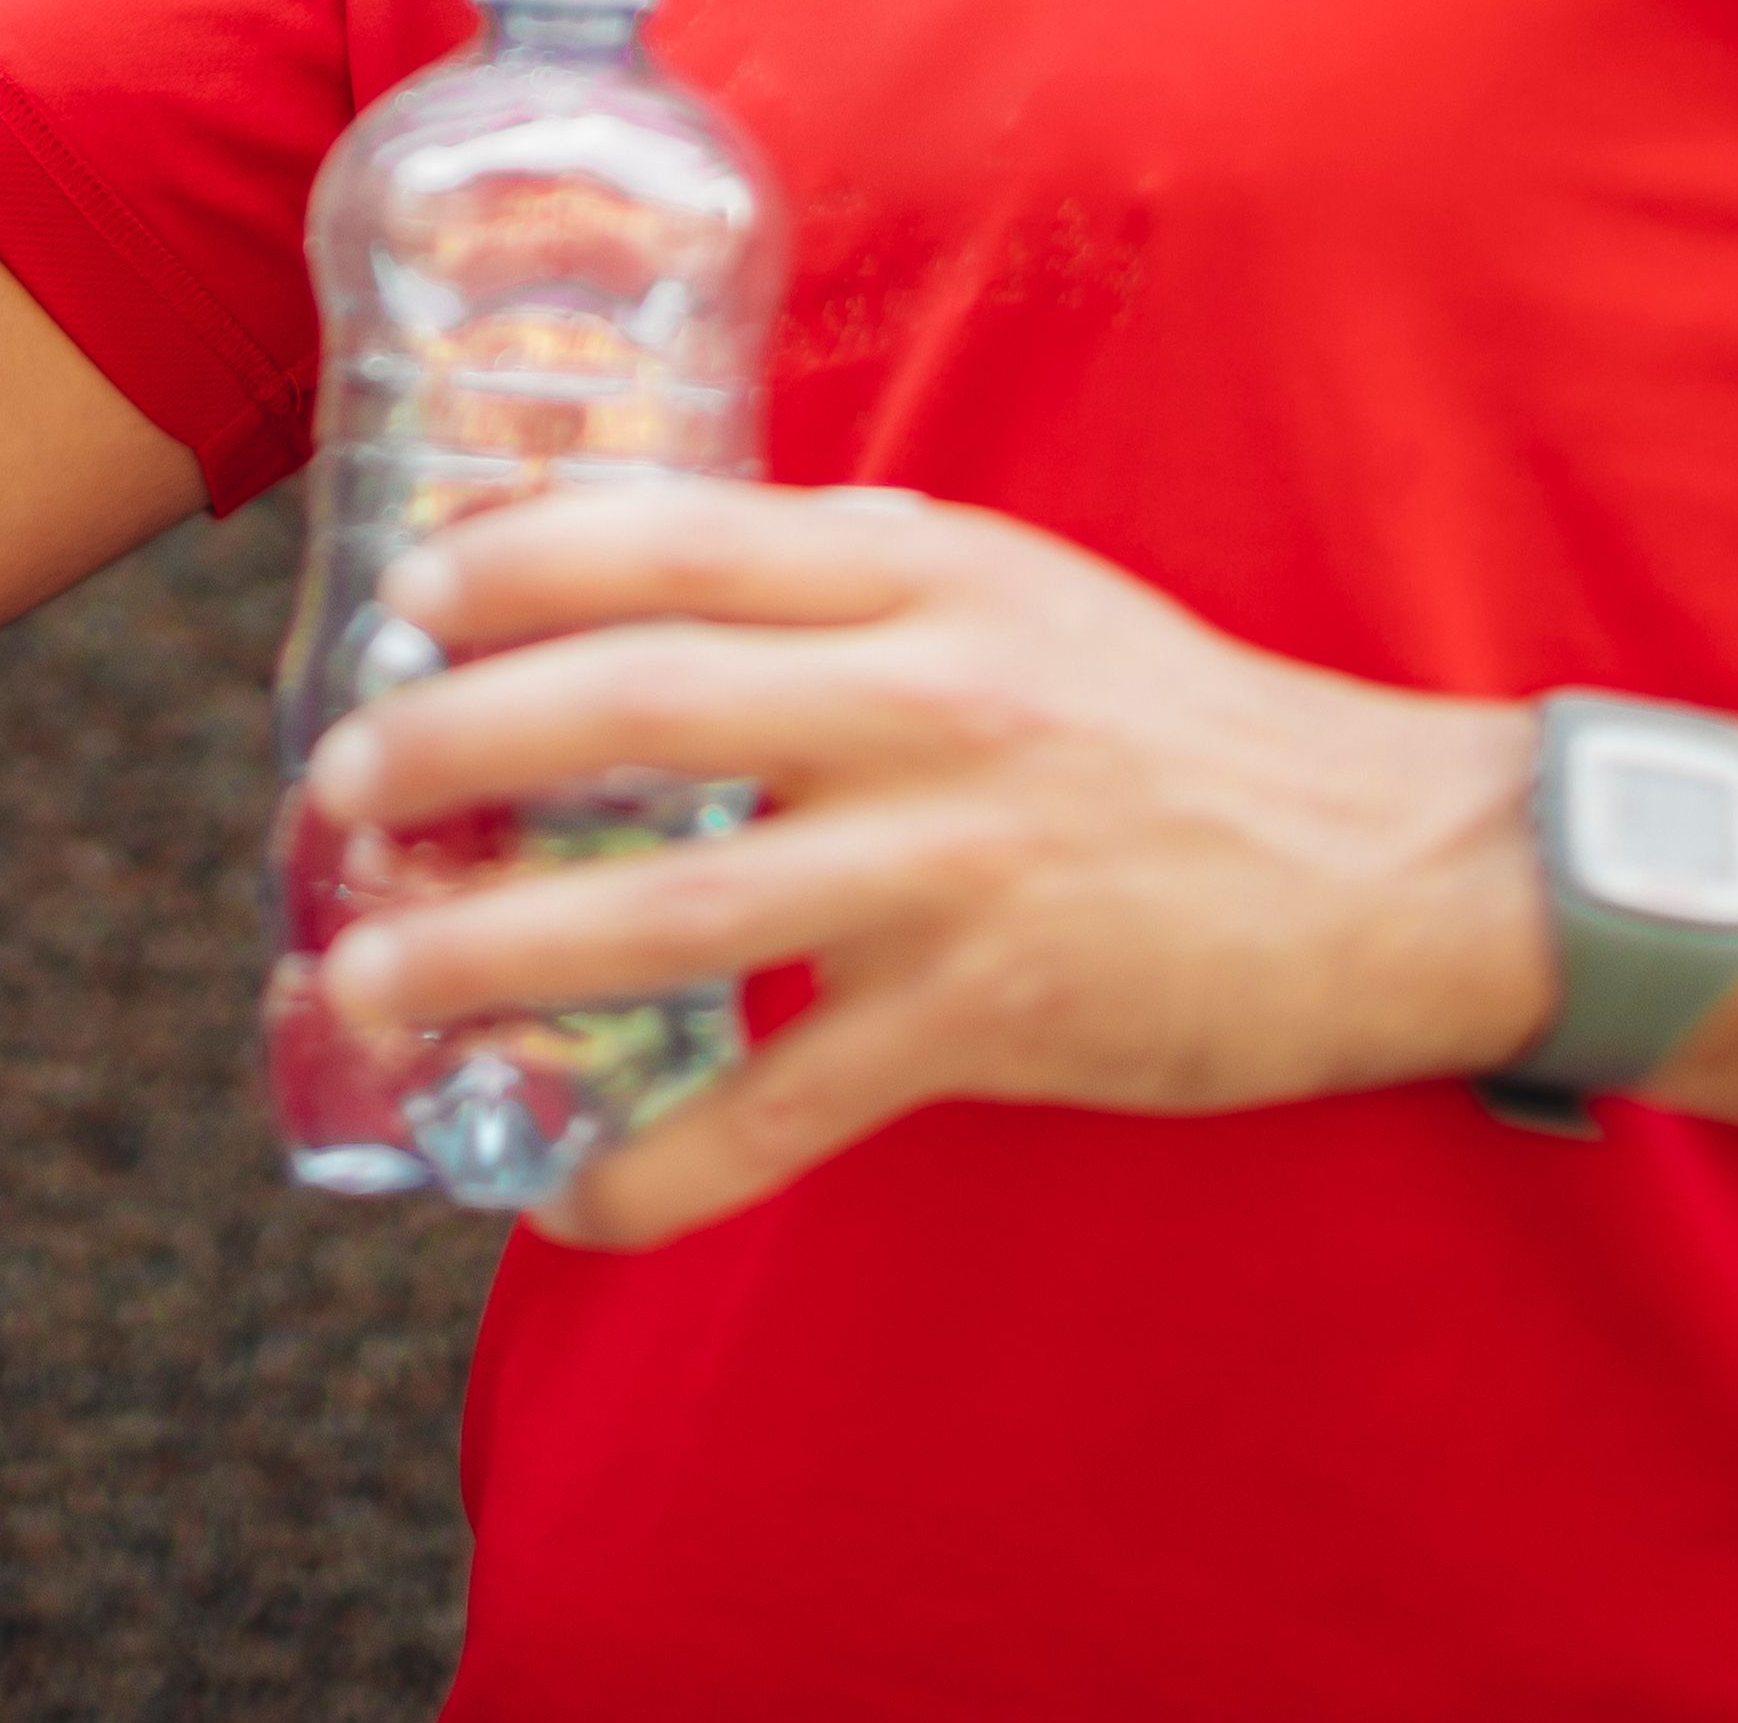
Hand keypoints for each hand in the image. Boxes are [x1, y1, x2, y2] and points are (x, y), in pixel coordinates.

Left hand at [302, 486, 1553, 1248]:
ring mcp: (957, 866)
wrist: (1399, 868)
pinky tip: (562, 1195)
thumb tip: (650, 567)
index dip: (518, 568)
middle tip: (339, 788)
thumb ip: (851, 579)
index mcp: (927, 578)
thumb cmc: (1179, 724)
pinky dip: (660, 1167)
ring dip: (497, 952)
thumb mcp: (1021, 591)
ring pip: (676, 913)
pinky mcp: (992, 1018)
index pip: (678, 541)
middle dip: (455, 746)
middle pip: (637, 710)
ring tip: (372, 985)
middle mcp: (931, 701)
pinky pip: (785, 1109)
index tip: (406, 603)